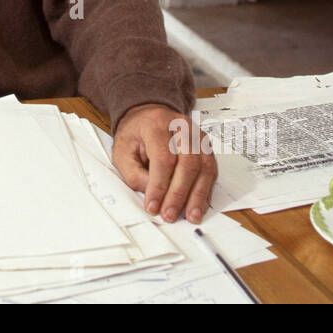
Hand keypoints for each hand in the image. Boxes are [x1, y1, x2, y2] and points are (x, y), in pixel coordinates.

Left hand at [111, 103, 216, 223]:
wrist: (149, 116)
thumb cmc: (136, 134)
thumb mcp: (122, 152)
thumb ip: (134, 174)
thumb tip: (153, 194)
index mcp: (157, 125)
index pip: (163, 158)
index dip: (159, 186)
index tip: (153, 206)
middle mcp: (182, 128)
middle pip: (188, 163)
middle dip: (179, 194)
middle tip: (170, 214)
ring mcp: (197, 136)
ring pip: (204, 168)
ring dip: (197, 196)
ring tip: (191, 216)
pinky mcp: (206, 147)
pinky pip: (211, 170)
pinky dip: (205, 190)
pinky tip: (199, 205)